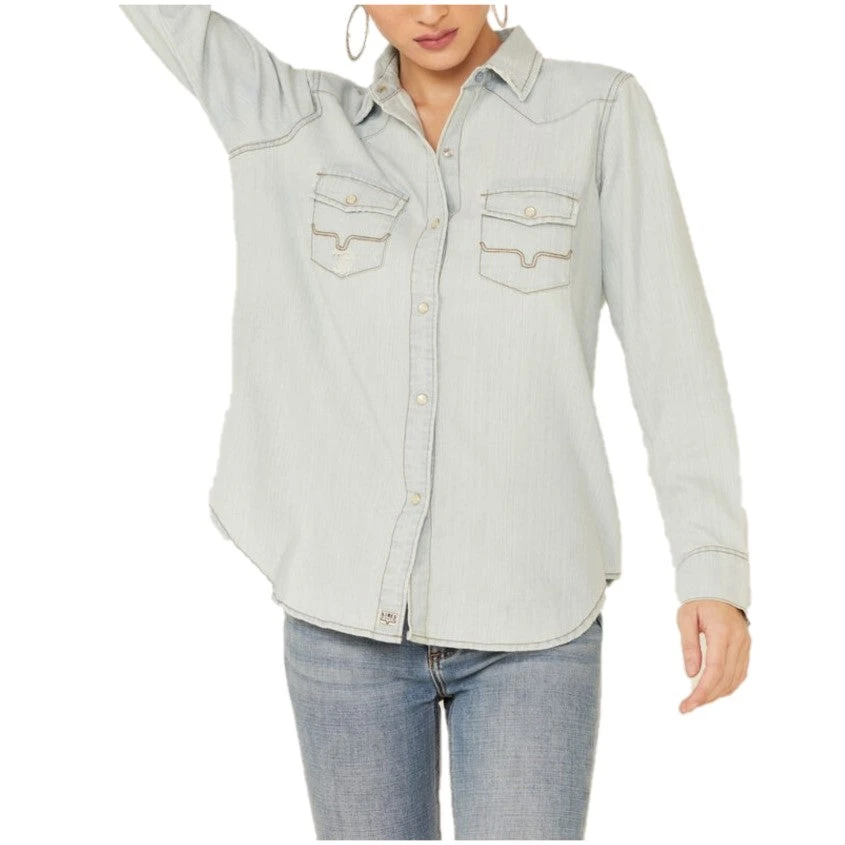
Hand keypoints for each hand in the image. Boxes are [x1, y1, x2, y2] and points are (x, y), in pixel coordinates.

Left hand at [677, 599, 749, 713]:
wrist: (719, 589)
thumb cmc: (699, 602)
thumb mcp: (685, 618)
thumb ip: (689, 645)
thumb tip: (691, 673)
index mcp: (722, 632)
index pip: (715, 669)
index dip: (702, 691)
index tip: (688, 704)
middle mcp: (738, 641)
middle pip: (726, 679)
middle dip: (707, 697)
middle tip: (688, 706)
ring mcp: (745, 645)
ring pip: (735, 680)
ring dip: (717, 694)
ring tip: (697, 700)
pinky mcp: (746, 648)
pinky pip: (740, 673)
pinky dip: (727, 685)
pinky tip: (713, 690)